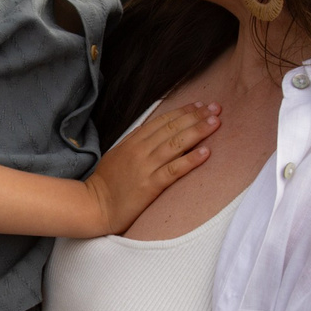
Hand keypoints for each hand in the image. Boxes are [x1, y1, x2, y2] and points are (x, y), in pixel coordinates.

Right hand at [80, 102, 219, 233]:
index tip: (200, 105)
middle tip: (216, 108)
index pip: (162, 120)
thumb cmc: (107, 182)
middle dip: (196, 116)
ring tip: (215, 123)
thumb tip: (150, 128)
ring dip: (198, 131)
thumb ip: (134, 140)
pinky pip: (173, 170)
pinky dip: (190, 160)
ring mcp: (145, 167)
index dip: (183, 111)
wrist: (95, 206)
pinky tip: (206, 152)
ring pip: (175, 144)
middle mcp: (140, 150)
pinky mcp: (150, 185)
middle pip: (172, 128)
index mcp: (133, 141)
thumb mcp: (118, 153)